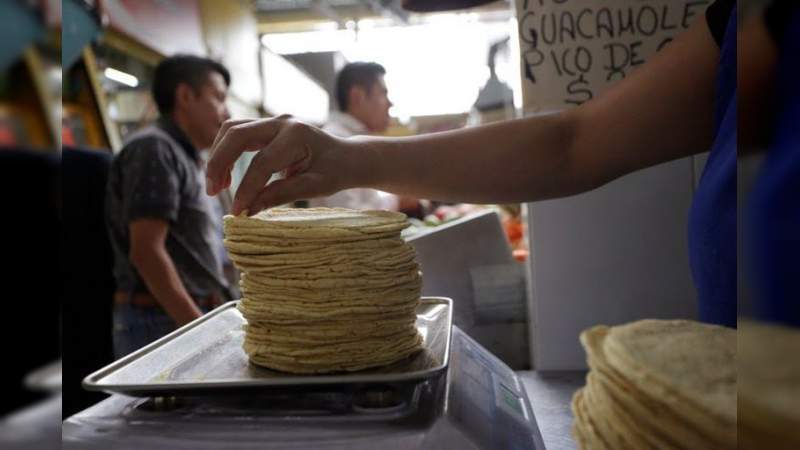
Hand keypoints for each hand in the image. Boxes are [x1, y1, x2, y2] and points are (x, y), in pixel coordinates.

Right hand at [206, 116, 357, 214]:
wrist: (347, 156)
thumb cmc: (335, 172)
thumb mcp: (315, 187)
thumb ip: (282, 195)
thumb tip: (249, 210)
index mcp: (297, 135)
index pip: (262, 163)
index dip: (246, 188)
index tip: (238, 212)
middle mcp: (283, 122)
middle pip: (237, 135)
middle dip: (219, 163)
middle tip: (212, 192)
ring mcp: (274, 121)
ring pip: (232, 129)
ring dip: (218, 155)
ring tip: (217, 187)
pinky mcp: (267, 126)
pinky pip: (238, 133)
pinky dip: (226, 151)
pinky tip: (225, 176)